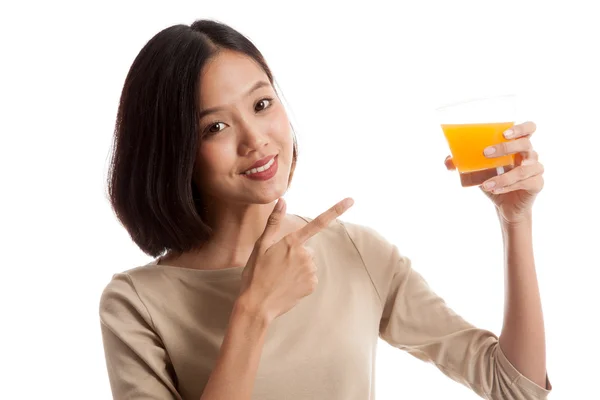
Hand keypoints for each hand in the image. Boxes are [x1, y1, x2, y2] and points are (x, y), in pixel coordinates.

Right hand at [239, 197, 353, 321]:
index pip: (318, 222)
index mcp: (292, 242)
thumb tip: (282, 200)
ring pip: (309, 264)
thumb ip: (274, 222)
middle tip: (277, 266)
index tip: (351, 200)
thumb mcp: (260, 246)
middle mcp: (305, 255)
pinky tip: (287, 285)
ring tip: (280, 277)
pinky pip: (310, 277)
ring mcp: (310, 270)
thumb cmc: (255, 274)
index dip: (336, 210)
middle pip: (307, 249)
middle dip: (296, 255)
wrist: (257, 304)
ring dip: (298, 268)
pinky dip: (301, 280)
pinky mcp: (312, 284)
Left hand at [444, 121, 543, 223]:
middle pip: (526, 144)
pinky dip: (508, 186)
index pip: (529, 128)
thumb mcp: (476, 171)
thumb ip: (463, 164)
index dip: (520, 128)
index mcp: (518, 145)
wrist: (505, 206)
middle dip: (505, 148)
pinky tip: (494, 190)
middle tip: (485, 153)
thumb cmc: (494, 181)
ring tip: (485, 184)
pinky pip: (525, 183)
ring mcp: (536, 169)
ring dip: (503, 177)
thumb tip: (448, 161)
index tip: (504, 133)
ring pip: (524, 169)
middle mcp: (530, 154)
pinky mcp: (537, 184)